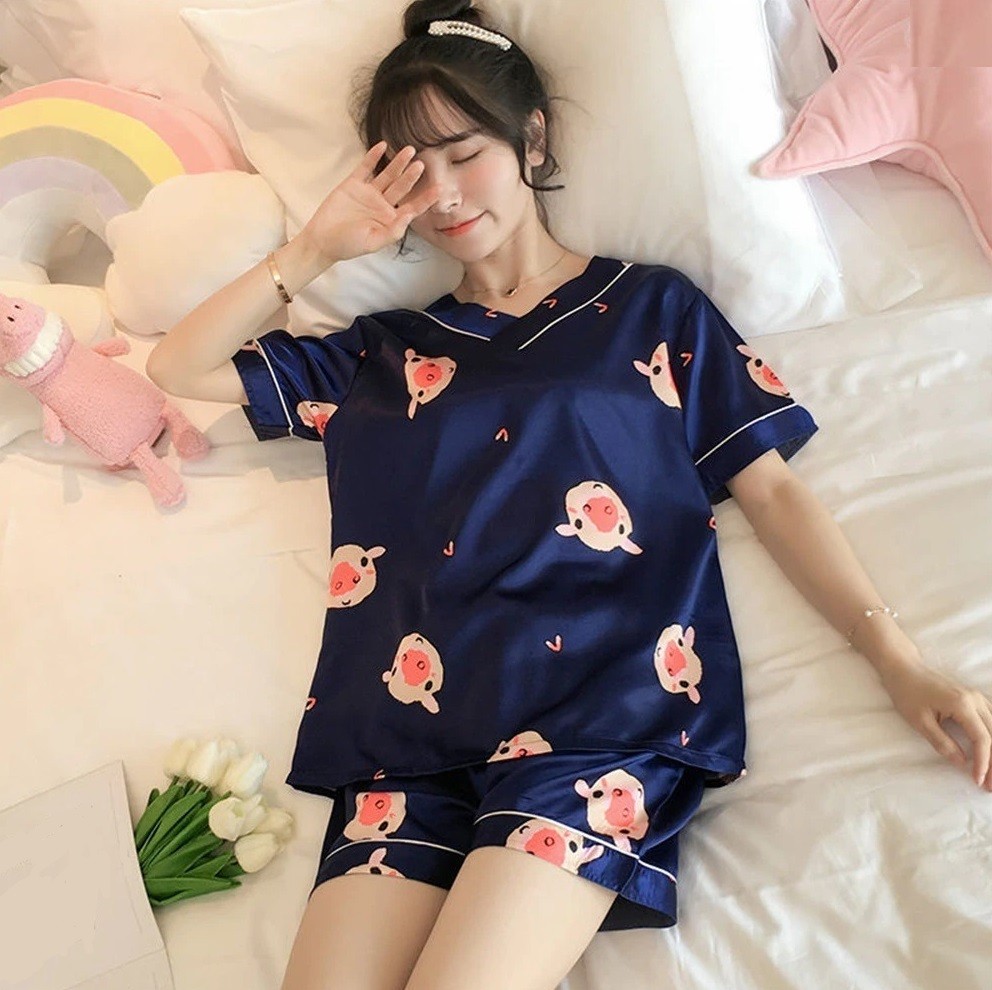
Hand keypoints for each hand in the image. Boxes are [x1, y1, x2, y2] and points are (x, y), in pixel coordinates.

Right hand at [298, 142, 440, 264]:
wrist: (322, 239)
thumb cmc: (348, 245)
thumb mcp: (373, 243)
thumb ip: (393, 231)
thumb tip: (409, 215)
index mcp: (390, 219)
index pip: (413, 207)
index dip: (426, 198)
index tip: (440, 189)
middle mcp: (382, 204)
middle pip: (401, 187)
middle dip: (412, 176)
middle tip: (422, 164)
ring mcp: (368, 193)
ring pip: (387, 175)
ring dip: (398, 163)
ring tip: (410, 150)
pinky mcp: (353, 184)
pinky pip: (365, 168)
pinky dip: (373, 157)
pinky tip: (383, 146)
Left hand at [879, 658, 991, 789]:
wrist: (903, 668)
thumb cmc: (907, 693)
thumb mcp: (920, 721)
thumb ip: (942, 743)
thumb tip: (962, 763)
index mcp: (962, 704)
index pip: (982, 739)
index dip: (983, 762)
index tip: (978, 780)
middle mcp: (975, 699)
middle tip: (990, 786)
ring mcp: (977, 697)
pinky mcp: (974, 698)